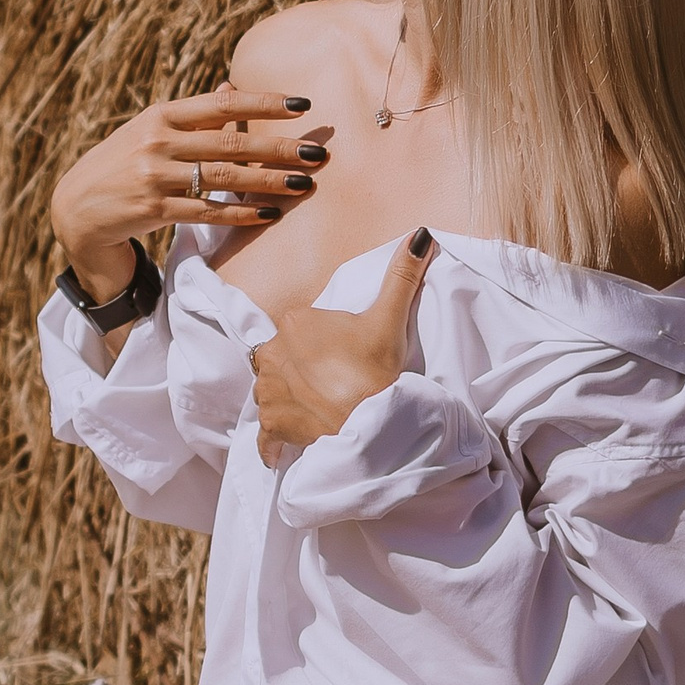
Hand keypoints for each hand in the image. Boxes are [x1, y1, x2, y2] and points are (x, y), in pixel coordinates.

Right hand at [50, 89, 332, 299]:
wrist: (75, 208)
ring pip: (225, 177)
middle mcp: (158, 141)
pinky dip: (241, 212)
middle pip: (231, 142)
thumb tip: (233, 88)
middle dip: (279, 146)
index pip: (222, 104)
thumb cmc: (122, 164)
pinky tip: (270, 213)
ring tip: (305, 183)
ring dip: (269, 181)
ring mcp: (155, 176)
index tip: (302, 104)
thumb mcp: (150, 130)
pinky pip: (208, 210)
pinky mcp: (153, 209)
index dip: (264, 103)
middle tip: (318, 151)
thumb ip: (193, 116)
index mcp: (161, 115)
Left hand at [253, 231, 432, 463]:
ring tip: (318, 409)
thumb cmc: (377, 369)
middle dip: (302, 370)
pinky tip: (280, 449)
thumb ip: (401, 275)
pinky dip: (272, 441)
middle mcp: (272, 352)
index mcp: (295, 321)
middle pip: (284, 357)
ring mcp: (268, 390)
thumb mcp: (389, 319)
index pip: (302, 328)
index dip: (322, 343)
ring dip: (289, 399)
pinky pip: (265, 434)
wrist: (371, 423)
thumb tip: (419, 234)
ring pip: (272, 390)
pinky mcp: (271, 424)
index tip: (344, 357)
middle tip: (334, 384)